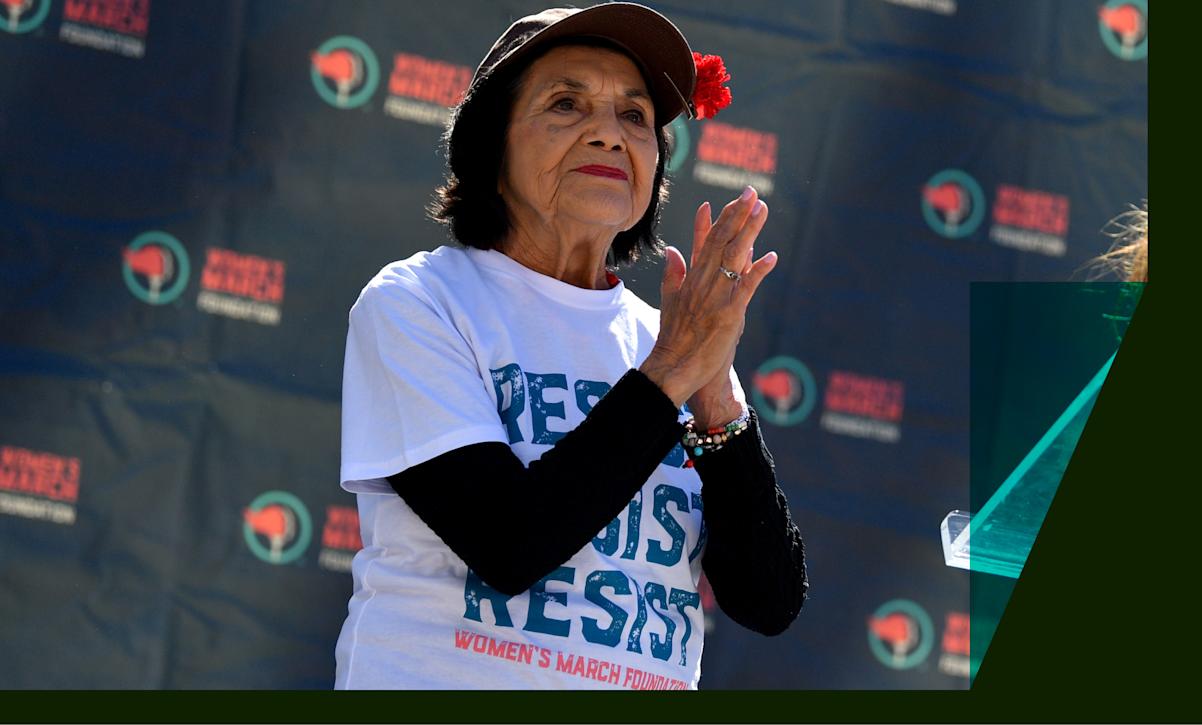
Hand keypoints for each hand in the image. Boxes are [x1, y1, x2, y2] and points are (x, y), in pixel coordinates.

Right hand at [639, 186, 776, 408]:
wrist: (672, 367)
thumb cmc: (673, 338)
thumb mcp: (670, 300)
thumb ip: (673, 274)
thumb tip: (672, 250)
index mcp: (690, 278)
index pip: (704, 241)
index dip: (716, 219)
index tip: (724, 200)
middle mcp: (702, 282)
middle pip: (722, 241)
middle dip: (737, 215)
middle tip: (751, 192)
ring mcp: (716, 296)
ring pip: (734, 256)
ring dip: (749, 231)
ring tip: (761, 209)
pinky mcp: (729, 314)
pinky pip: (746, 287)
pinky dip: (758, 270)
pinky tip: (772, 256)